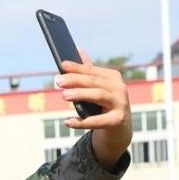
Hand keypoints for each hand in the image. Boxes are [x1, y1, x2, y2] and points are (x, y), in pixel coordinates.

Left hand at [56, 49, 132, 169]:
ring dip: (80, 94)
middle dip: (75, 80)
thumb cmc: (105, 105)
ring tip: (64, 95)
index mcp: (113, 77)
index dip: (77, 68)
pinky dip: (82, 121)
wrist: (119, 129)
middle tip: (58, 81)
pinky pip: (97, 121)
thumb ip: (89, 72)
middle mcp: (119, 88)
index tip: (62, 65)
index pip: (92, 71)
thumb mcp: (98, 88)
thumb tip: (78, 50)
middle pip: (94, 82)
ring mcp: (120, 104)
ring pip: (98, 96)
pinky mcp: (117, 120)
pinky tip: (68, 121)